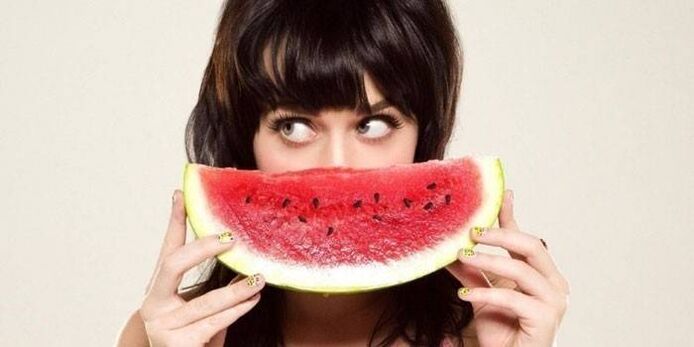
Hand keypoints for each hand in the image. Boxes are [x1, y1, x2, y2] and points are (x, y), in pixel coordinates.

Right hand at [138, 190, 264, 346]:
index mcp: (159, 289)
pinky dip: (237, 309)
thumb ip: (213, 282)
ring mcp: (162, 324)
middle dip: (203, 248)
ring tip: (259, 278)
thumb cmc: (197, 334)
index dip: (174, 220)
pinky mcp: (177, 343)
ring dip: (237, 289)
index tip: (181, 193)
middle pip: (173, 265)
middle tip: (231, 238)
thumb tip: (236, 249)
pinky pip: (214, 321)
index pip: (167, 248)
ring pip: (205, 300)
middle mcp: (153, 304)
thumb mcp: (204, 304)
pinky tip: (253, 299)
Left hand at [445, 189, 569, 346]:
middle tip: (472, 231)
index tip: (502, 195)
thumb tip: (450, 248)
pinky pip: (513, 297)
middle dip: (500, 235)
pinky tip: (465, 295)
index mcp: (541, 274)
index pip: (525, 239)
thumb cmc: (502, 332)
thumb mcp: (481, 295)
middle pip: (530, 246)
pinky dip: (486, 293)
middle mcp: (553, 284)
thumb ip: (472, 271)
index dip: (512, 217)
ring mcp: (554, 301)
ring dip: (489, 261)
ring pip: (521, 269)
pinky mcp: (546, 318)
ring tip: (463, 257)